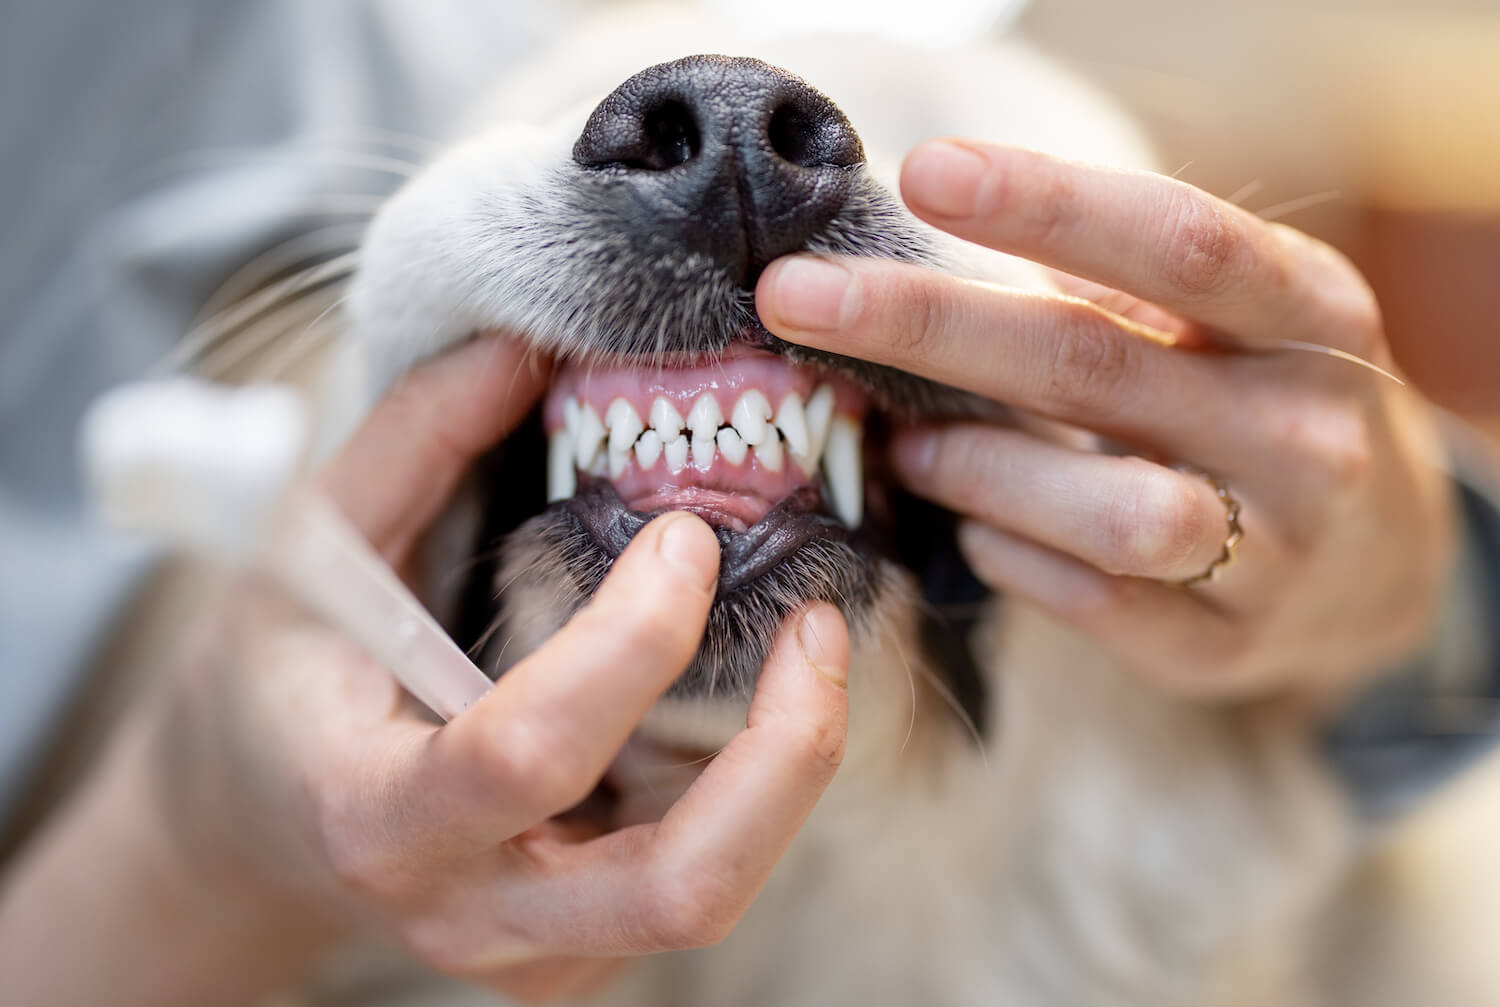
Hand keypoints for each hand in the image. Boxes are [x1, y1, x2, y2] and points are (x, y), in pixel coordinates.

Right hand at [14, 336, 849, 1005]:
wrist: (260, 825)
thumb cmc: (283, 679)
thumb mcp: (308, 550)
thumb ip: (413, 443)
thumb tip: (525, 345)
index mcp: (377, 813)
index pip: (526, 753)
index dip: (630, 641)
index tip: (685, 537)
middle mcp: (468, 912)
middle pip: (677, 890)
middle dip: (783, 755)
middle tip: (822, 627)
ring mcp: (536, 953)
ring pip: (711, 894)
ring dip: (788, 770)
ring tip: (812, 648)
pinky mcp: (582, 954)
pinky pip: (697, 880)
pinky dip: (747, 789)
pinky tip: (741, 701)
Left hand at [756, 139, 1453, 706]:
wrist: (1379, 566)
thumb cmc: (1259, 405)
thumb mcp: (1232, 324)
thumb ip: (1117, 291)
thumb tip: (926, 257)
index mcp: (1314, 315)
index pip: (1177, 243)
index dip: (1049, 204)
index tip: (923, 173)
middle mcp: (1308, 430)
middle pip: (1094, 365)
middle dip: (926, 325)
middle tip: (796, 298)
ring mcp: (1276, 552)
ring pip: (1102, 509)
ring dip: (972, 468)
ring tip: (905, 446)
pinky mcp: (1222, 646)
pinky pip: (1089, 601)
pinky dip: (1006, 557)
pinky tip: (973, 529)